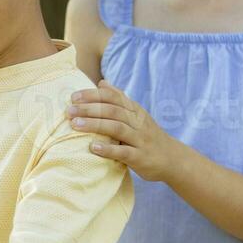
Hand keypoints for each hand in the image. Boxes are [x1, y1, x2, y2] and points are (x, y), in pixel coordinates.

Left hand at [68, 81, 183, 182]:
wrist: (173, 159)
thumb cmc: (148, 136)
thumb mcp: (137, 115)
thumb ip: (120, 100)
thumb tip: (102, 82)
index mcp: (135, 111)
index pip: (113, 97)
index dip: (93, 95)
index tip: (74, 96)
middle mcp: (138, 122)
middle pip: (113, 111)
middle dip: (89, 109)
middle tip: (69, 110)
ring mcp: (140, 139)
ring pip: (117, 128)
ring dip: (94, 125)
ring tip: (75, 125)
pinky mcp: (141, 157)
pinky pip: (124, 152)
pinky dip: (108, 149)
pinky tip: (92, 148)